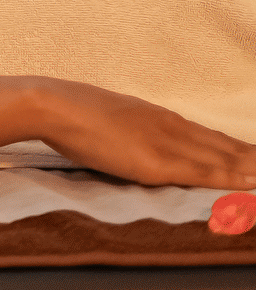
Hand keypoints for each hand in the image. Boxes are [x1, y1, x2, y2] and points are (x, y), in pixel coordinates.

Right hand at [35, 78, 255, 188]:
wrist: (53, 105)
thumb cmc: (73, 111)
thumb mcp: (111, 116)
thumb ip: (132, 129)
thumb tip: (136, 140)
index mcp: (160, 117)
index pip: (211, 138)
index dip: (240, 150)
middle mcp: (171, 127)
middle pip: (226, 148)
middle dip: (253, 159)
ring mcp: (167, 144)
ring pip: (224, 160)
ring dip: (251, 168)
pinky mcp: (158, 163)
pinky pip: (205, 174)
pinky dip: (231, 180)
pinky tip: (251, 185)